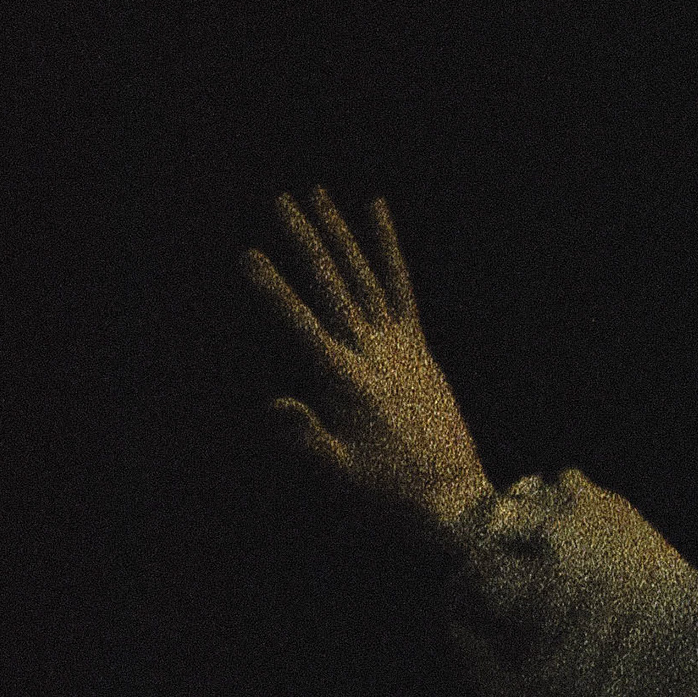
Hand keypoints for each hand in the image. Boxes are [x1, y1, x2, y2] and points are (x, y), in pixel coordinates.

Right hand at [241, 188, 493, 541]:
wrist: (451, 501)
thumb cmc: (385, 495)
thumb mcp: (336, 475)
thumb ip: (303, 439)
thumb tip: (270, 403)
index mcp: (343, 382)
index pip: (299, 325)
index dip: (271, 290)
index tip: (247, 255)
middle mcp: (372, 353)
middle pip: (331, 286)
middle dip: (304, 241)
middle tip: (278, 200)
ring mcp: (399, 346)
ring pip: (364, 276)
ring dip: (339, 234)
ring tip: (316, 195)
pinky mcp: (418, 347)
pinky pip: (402, 287)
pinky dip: (388, 249)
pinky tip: (376, 209)